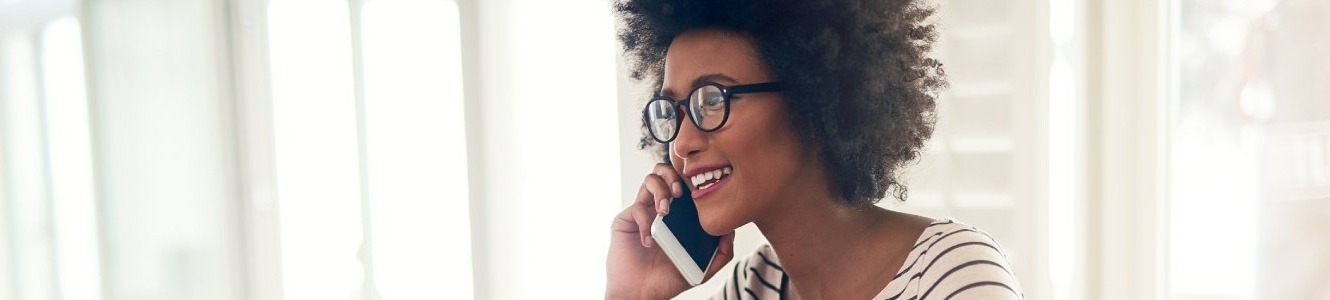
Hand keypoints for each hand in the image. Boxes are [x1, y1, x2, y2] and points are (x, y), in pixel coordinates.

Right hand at [606, 163, 735, 298]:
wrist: (641, 293)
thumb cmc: (668, 281)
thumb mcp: (702, 269)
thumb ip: (721, 254)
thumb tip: (732, 230)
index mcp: (678, 215)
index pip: (684, 184)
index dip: (691, 180)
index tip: (699, 190)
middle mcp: (659, 208)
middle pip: (664, 172)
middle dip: (672, 175)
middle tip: (679, 192)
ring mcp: (642, 212)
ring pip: (649, 180)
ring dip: (660, 191)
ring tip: (664, 212)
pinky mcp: (625, 220)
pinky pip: (636, 208)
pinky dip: (645, 222)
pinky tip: (650, 242)